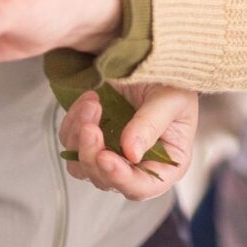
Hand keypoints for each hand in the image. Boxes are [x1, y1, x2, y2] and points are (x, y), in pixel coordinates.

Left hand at [57, 84, 197, 200]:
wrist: (154, 59)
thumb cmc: (174, 81)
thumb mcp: (171, 100)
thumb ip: (150, 125)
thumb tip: (131, 153)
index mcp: (165, 164)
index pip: (140, 187)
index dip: (120, 179)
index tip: (105, 158)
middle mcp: (137, 166)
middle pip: (105, 179)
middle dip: (92, 155)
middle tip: (91, 126)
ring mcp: (112, 153)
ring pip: (82, 165)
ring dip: (79, 140)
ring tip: (92, 104)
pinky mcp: (93, 138)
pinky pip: (72, 142)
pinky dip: (74, 124)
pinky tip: (89, 101)